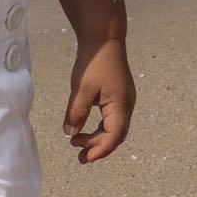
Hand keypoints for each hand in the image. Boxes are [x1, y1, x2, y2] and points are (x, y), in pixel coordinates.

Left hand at [63, 37, 135, 163]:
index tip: (85, 158)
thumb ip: (76, 112)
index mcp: (120, 106)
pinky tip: (85, 127)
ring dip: (97, 137)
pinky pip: (112, 118)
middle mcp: (126, 105)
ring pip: (113, 127)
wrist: (104, 39)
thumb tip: (70, 133)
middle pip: (115, 135)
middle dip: (98, 147)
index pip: (114, 136)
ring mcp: (124, 100)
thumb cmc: (94, 62)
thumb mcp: (82, 89)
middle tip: (79, 156)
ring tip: (77, 142)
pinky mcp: (118, 95)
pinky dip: (99, 127)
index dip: (100, 150)